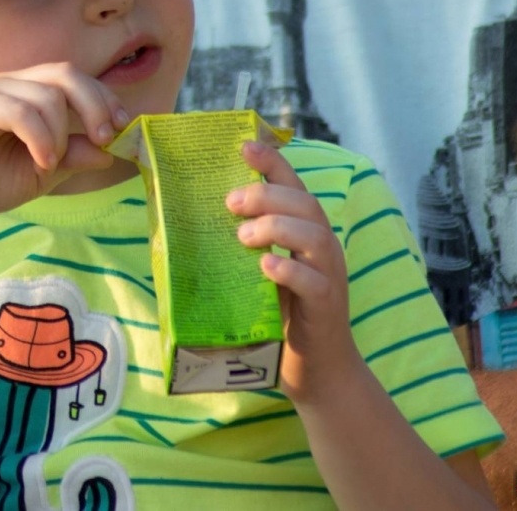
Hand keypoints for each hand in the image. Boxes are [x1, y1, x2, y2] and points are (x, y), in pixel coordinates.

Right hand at [0, 63, 124, 233]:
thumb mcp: (47, 169)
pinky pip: (20, 110)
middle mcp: (11, 83)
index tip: (122, 128)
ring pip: (47, 95)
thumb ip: (76, 155)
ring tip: (50, 163)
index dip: (104, 98)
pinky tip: (40, 161)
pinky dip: (40, 137)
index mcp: (28, 91)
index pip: (75, 78)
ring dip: (60, 134)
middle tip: (104, 138)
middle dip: (94, 105)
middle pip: (65, 74)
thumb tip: (112, 148)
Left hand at [226, 142, 360, 403]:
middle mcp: (322, 248)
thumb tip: (187, 223)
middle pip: (304, 203)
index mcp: (305, 232)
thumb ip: (240, 246)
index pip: (294, 186)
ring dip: (275, 227)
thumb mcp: (257, 272)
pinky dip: (289, 270)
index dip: (272, 162)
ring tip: (242, 237)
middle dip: (265, 195)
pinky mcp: (328, 307)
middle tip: (230, 203)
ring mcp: (329, 276)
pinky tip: (265, 267)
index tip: (244, 146)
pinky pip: (313, 282)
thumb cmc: (279, 316)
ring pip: (313, 235)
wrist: (315, 371)